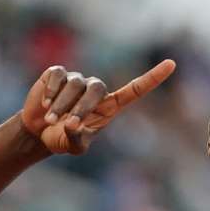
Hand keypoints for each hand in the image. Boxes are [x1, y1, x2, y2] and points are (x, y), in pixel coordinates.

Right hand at [20, 60, 175, 154]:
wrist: (38, 131)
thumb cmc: (61, 139)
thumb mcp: (73, 146)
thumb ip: (77, 140)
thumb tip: (73, 125)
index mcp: (109, 107)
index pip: (135, 89)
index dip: (153, 77)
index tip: (172, 64)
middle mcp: (96, 90)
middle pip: (96, 88)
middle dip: (81, 108)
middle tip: (67, 125)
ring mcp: (77, 79)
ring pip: (74, 84)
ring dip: (60, 105)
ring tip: (50, 120)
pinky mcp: (57, 73)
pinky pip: (57, 76)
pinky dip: (50, 91)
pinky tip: (44, 105)